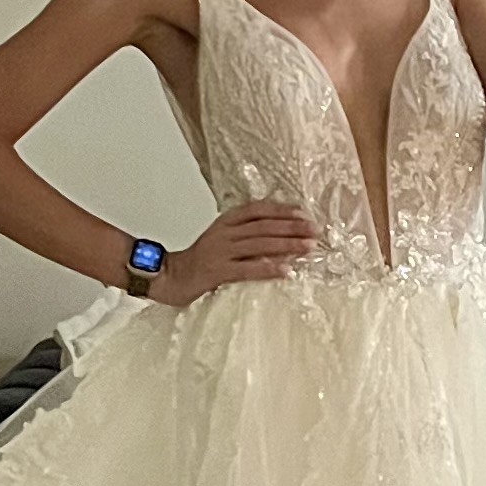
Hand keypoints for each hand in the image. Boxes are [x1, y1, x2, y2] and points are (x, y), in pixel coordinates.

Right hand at [155, 201, 317, 302]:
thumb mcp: (220, 238)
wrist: (170, 276)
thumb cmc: (199, 260)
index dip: (282, 210)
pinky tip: (287, 271)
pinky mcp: (218, 272)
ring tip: (309, 247)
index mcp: (226, 222)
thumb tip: (278, 234)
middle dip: (292, 227)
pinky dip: (269, 270)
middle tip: (315, 231)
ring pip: (260, 245)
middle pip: (264, 226)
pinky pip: (248, 270)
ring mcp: (221, 252)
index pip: (257, 209)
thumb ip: (243, 233)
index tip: (303, 213)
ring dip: (287, 245)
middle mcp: (225, 233)